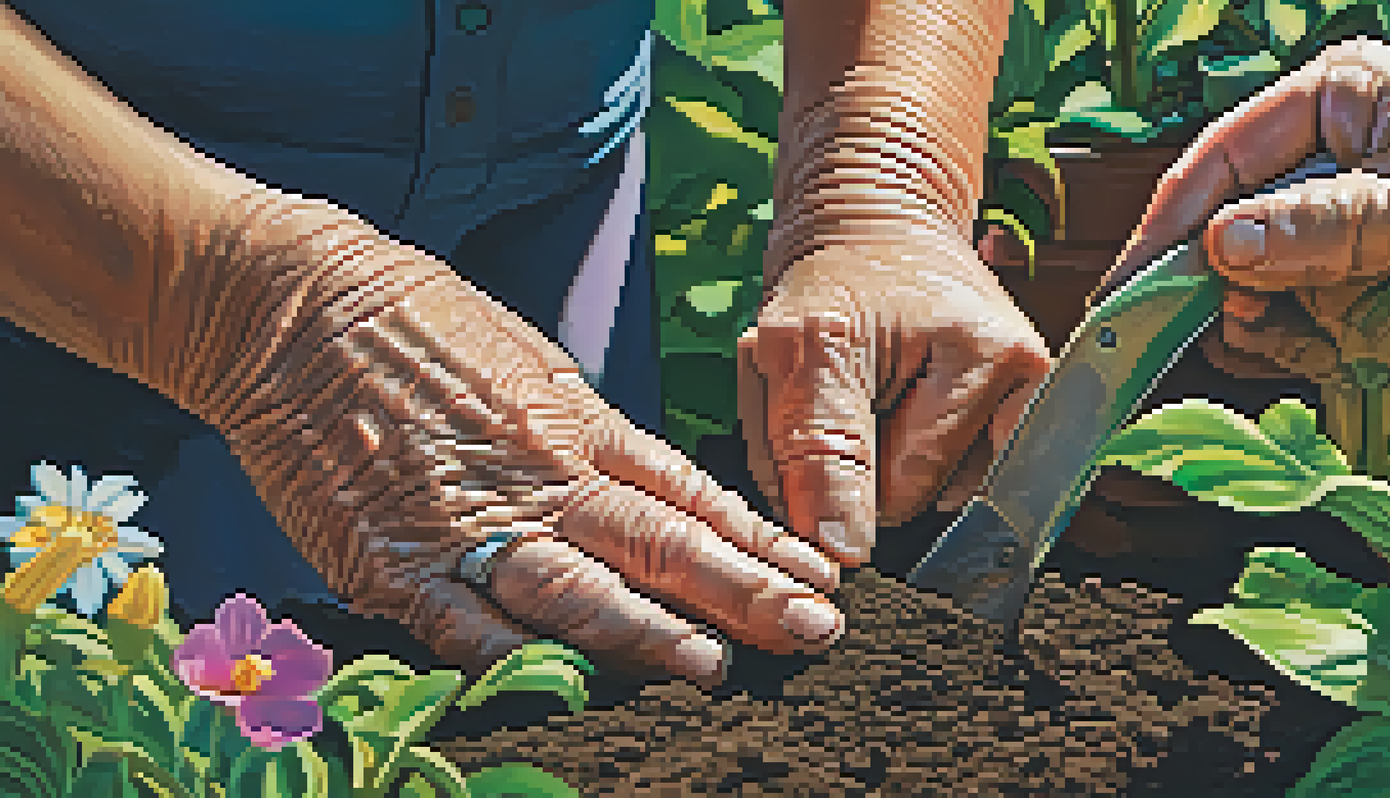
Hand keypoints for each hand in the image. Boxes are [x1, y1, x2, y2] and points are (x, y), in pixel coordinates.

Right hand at [170, 197, 844, 686]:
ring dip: (647, 632)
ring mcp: (470, 520)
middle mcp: (540, 475)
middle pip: (657, 543)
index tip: (816, 573)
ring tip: (716, 665)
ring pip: (575, 586)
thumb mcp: (533, 359)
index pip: (689, 495)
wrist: (296, 302)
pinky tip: (566, 687)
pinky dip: (513, 656)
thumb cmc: (419, 322)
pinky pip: (462, 621)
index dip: (758, 541)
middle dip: (743, 591)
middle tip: (815, 628)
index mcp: (578, 424)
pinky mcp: (393, 558)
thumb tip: (663, 494)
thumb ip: (594, 435)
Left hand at [738, 230, 1051, 565]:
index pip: (895, 492)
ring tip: (871, 396)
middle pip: (916, 498)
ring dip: (885, 464)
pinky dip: (918, 463)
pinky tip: (905, 407)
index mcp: (971, 350)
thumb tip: (843, 548)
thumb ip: (814, 448)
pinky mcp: (1030, 407)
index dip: (831, 484)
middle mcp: (1020, 371)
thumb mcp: (794, 351)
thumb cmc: (834, 282)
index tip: (806, 443)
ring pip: (936, 497)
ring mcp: (1031, 391)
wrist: (882, 225)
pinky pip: (961, 484)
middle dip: (857, 464)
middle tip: (838, 397)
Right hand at [1096, 37, 1389, 384]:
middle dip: (1215, 278)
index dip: (1170, 221)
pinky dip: (1298, 342)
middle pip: (1233, 224)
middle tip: (1201, 323)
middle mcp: (1332, 160)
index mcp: (1336, 103)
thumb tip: (1224, 248)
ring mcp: (1349, 224)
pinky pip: (1307, 314)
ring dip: (1259, 316)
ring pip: (1264, 278)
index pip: (1221, 157)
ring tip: (1268, 339)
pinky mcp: (1371, 278)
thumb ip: (1328, 222)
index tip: (1132, 281)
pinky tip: (1300, 352)